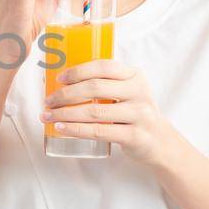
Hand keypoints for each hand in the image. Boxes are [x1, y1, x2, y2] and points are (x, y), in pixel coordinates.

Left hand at [40, 58, 174, 164]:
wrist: (159, 141)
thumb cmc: (133, 113)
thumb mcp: (127, 92)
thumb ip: (104, 83)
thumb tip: (59, 80)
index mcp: (135, 75)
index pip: (104, 67)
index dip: (78, 71)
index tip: (59, 79)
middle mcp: (139, 92)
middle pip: (95, 88)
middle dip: (66, 94)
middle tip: (48, 101)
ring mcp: (139, 114)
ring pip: (94, 112)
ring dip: (65, 114)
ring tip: (48, 116)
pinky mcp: (135, 136)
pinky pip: (99, 131)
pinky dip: (76, 130)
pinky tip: (61, 129)